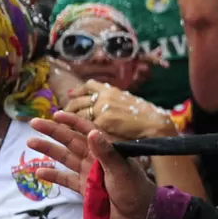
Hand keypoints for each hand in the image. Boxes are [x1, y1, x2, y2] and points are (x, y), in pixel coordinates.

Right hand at [27, 111, 156, 218]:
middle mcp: (95, 158)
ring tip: (30, 142)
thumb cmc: (135, 188)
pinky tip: (39, 171)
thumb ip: (106, 152)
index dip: (72, 122)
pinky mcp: (85, 188)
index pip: (87, 131)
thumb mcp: (121, 168)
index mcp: (107, 150)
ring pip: (65, 158)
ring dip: (49, 150)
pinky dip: (53, 176)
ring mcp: (89, 173)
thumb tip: (93, 132)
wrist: (140, 213)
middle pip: (71, 141)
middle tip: (34, 122)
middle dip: (53, 132)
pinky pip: (66, 179)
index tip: (56, 114)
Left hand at [63, 80, 177, 140]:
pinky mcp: (102, 122)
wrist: (156, 124)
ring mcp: (102, 109)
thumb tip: (103, 100)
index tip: (71, 95)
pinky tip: (72, 132)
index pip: (89, 86)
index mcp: (112, 91)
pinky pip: (84, 124)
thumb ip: (115, 99)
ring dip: (69, 118)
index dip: (78, 90)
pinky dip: (76, 128)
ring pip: (78, 112)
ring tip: (63, 124)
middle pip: (78, 100)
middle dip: (68, 107)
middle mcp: (104, 97)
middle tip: (62, 114)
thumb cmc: (147, 115)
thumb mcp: (130, 100)